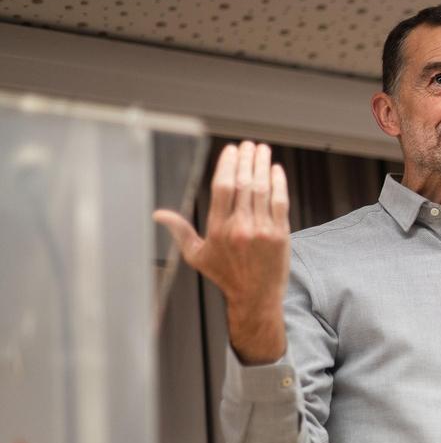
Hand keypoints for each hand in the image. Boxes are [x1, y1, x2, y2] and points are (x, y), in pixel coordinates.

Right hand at [153, 141, 290, 363]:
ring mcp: (262, 230)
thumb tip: (158, 214)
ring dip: (262, 166)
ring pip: (262, 189)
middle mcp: (239, 227)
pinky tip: (276, 170)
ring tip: (262, 150)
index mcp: (217, 229)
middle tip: (248, 145)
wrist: (255, 297)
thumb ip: (180, 230)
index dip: (227, 165)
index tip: (231, 150)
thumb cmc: (225, 275)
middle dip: (247, 160)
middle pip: (244, 184)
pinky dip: (279, 183)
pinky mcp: (281, 234)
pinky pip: (280, 202)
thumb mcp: (196, 255)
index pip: (222, 188)